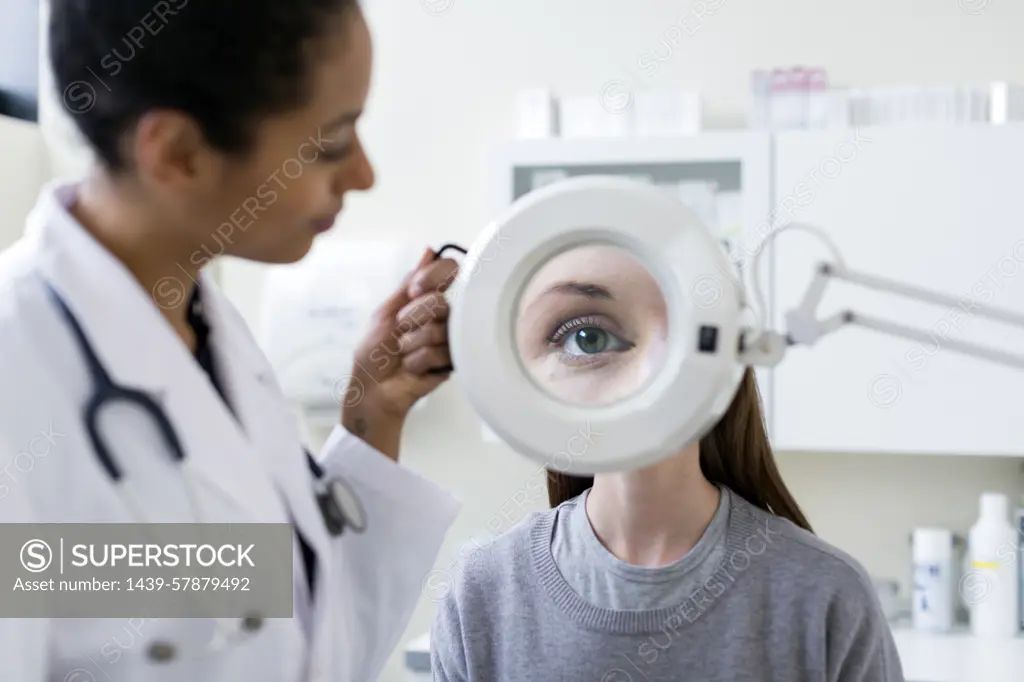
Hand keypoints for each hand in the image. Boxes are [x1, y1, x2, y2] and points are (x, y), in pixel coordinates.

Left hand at [339, 248, 458, 459]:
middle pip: (439, 303)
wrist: (373, 388)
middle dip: (412, 319)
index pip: (449, 271)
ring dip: (411, 344)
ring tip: (403, 354)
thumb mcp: (385, 312)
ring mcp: (449, 339)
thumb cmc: (374, 351)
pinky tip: (412, 368)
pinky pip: (439, 353)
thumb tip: (429, 252)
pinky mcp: (452, 362)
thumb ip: (409, 283)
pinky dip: (418, 361)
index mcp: (427, 299)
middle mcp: (443, 316)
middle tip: (400, 332)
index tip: (415, 291)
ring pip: (438, 330)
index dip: (434, 277)